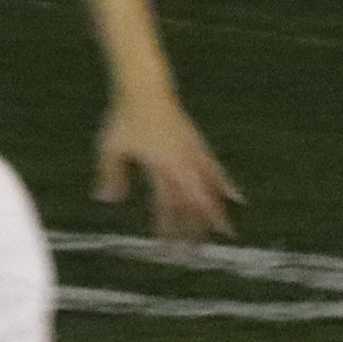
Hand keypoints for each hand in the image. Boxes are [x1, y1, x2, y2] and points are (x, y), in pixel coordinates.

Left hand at [93, 98, 241, 242]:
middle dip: (194, 230)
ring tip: (225, 234)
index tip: (166, 248)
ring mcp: (194, 154)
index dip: (168, 228)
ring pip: (210, 190)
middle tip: (194, 253)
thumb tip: (106, 200)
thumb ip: (111, 175)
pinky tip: (235, 199)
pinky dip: (226, 187)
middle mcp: (183, 163)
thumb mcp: (110, 147)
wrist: (146, 88)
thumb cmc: (125, 116)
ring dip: (216, 214)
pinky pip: (217, 171)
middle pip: (192, 203)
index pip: (167, 205)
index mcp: (162, 165)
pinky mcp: (199, 146)